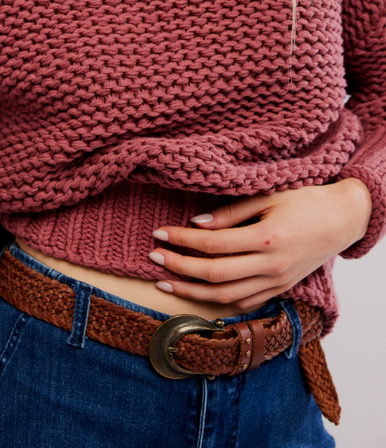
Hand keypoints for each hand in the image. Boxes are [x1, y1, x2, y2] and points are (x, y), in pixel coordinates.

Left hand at [149, 178, 371, 311]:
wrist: (342, 219)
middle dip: (179, 268)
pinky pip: (245, 302)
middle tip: (154, 257)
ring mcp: (277, 281)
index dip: (182, 240)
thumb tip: (197, 225)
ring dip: (192, 293)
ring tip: (165, 283)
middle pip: (214, 274)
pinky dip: (219, 302)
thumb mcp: (268, 195)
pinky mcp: (281, 289)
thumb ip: (231, 212)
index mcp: (267, 238)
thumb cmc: (305, 200)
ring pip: (226, 296)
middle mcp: (272, 265)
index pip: (213, 244)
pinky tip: (199, 295)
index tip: (159, 234)